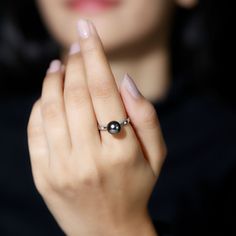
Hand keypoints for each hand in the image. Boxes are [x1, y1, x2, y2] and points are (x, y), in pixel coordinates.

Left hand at [27, 19, 165, 235]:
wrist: (108, 230)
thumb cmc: (136, 187)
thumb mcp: (156, 154)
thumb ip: (147, 116)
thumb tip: (125, 80)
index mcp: (122, 151)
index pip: (104, 90)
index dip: (95, 55)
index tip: (87, 31)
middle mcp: (89, 158)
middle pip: (77, 94)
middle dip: (75, 63)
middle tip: (76, 45)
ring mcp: (62, 169)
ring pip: (52, 109)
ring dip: (54, 79)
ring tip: (59, 64)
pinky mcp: (44, 177)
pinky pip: (36, 131)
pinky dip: (40, 105)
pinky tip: (48, 94)